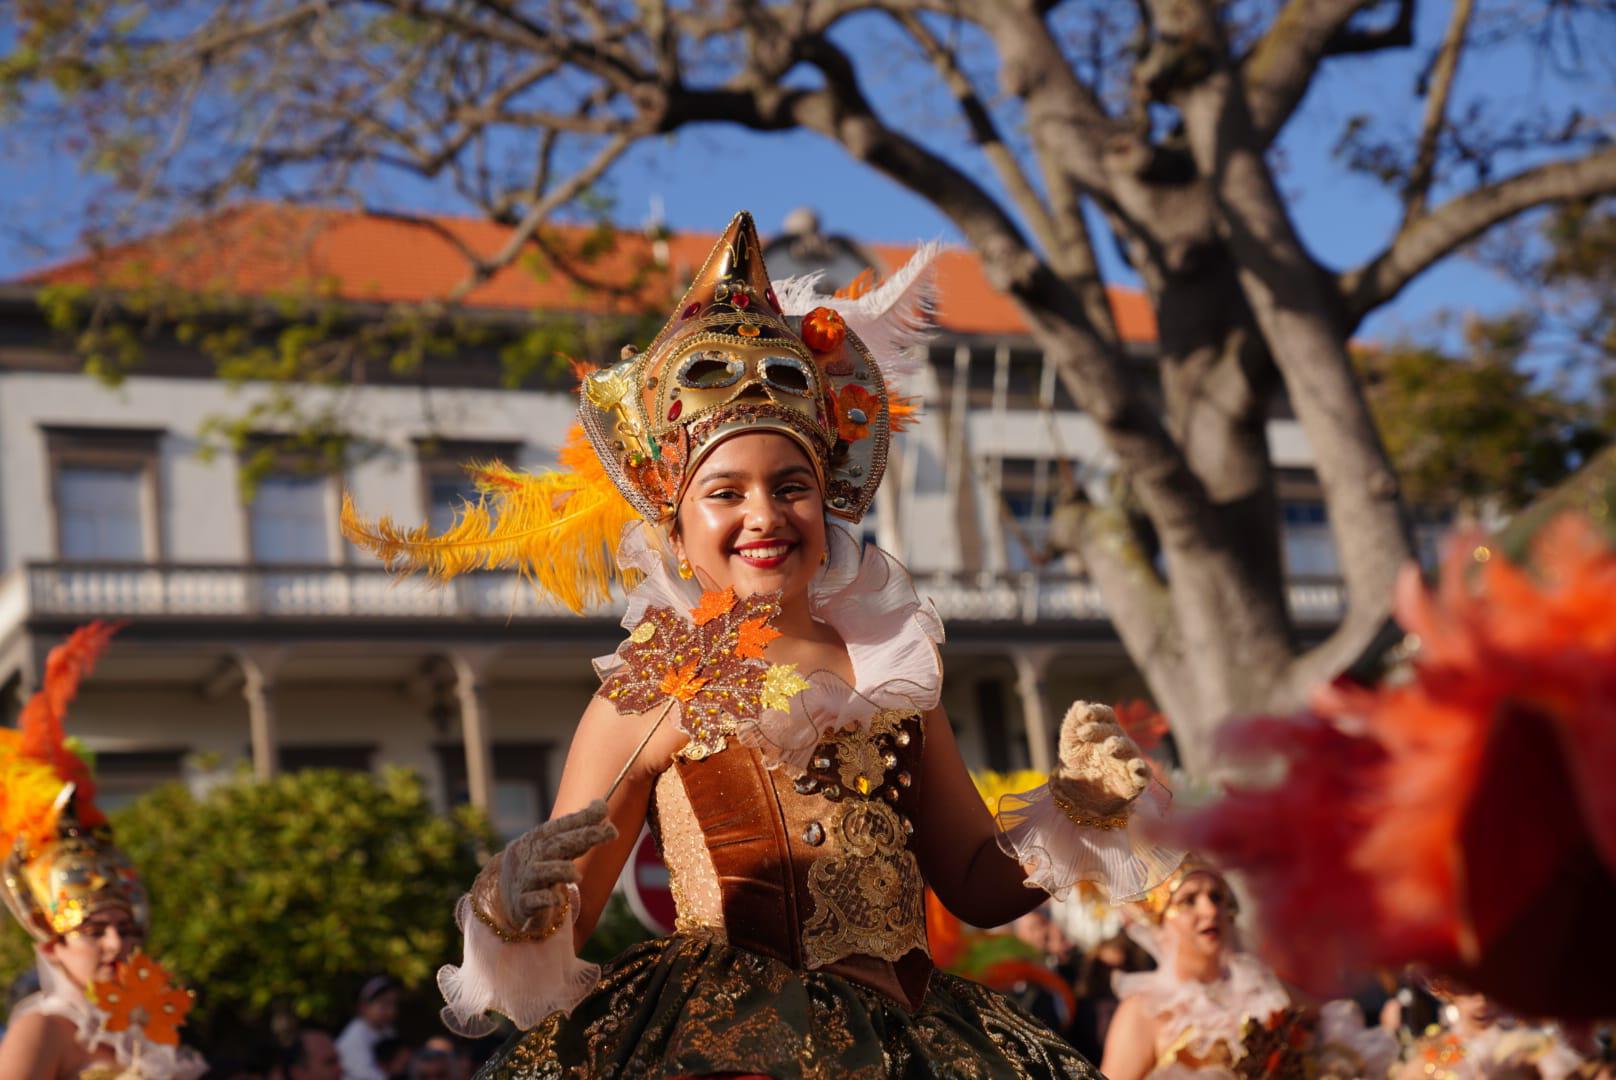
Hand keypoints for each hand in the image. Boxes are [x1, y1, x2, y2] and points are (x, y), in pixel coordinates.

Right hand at [488, 800, 617, 935]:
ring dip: (560, 869)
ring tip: (578, 876)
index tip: (604, 809)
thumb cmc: (539, 867)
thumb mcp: (555, 849)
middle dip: (584, 836)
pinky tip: (559, 900)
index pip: (561, 825)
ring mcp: (524, 880)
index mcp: (537, 839)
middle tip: (611, 832)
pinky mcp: (522, 904)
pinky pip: (532, 900)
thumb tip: (602, 809)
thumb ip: (576, 834)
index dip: (582, 817)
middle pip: (555, 844)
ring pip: (540, 871)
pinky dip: (546, 899)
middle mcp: (529, 856)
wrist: (506, 899)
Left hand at [1048, 701, 1151, 820]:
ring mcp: (1129, 760)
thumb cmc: (1077, 761)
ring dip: (1120, 745)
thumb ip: (1073, 723)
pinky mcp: (1135, 781)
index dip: (1096, 712)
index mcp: (1105, 729)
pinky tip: (1137, 766)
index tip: (1083, 714)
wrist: (1077, 793)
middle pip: (1114, 730)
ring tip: (1109, 746)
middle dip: (1100, 730)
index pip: (1105, 714)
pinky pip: (1144, 774)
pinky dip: (1142, 769)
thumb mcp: (1070, 742)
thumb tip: (1080, 704)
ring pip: (1129, 748)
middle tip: (1084, 733)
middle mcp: (1119, 742)